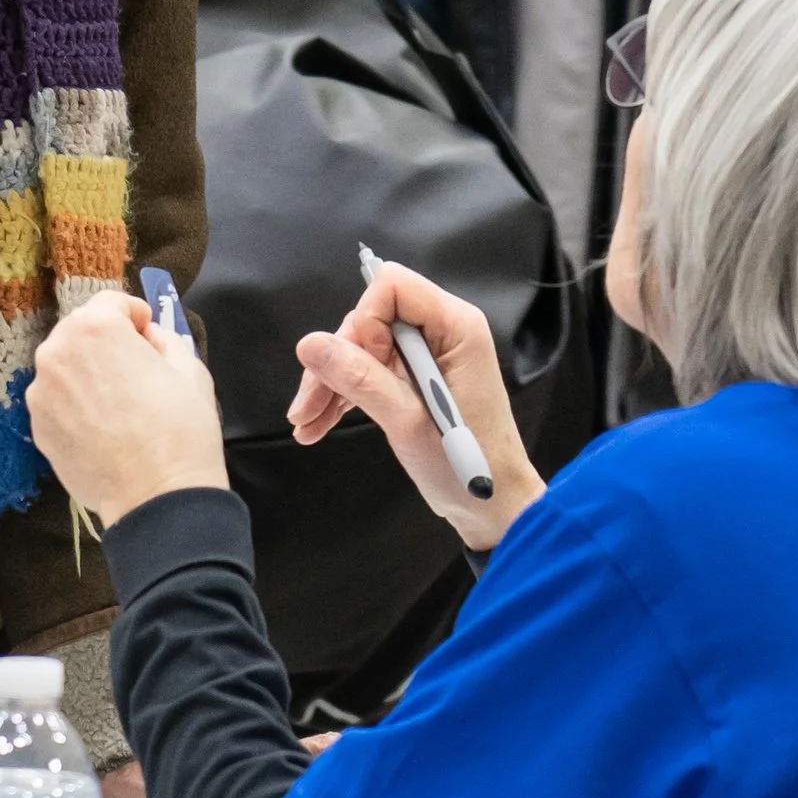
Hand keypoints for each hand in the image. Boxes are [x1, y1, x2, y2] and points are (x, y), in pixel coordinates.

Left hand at [28, 290, 227, 526]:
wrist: (156, 497)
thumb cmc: (180, 429)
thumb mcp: (189, 368)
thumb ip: (164, 339)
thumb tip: (147, 338)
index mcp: (95, 328)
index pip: (111, 302)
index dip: (135, 316)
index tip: (149, 335)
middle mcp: (57, 353)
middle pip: (81, 331)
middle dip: (107, 342)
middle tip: (136, 370)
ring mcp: (41, 393)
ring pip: (65, 367)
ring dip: (87, 373)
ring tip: (118, 405)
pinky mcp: (37, 427)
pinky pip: (57, 401)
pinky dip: (75, 405)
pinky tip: (103, 429)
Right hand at [286, 262, 543, 552]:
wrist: (494, 510)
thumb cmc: (467, 468)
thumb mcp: (407, 422)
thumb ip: (360, 379)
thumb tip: (309, 343)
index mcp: (455, 326)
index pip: (392, 287)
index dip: (365, 323)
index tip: (358, 370)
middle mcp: (443, 332)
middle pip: (370, 319)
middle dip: (335, 361)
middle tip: (306, 408)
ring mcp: (428, 356)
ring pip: (363, 348)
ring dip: (330, 383)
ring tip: (303, 424)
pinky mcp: (416, 380)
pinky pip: (370, 371)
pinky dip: (344, 396)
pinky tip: (315, 426)